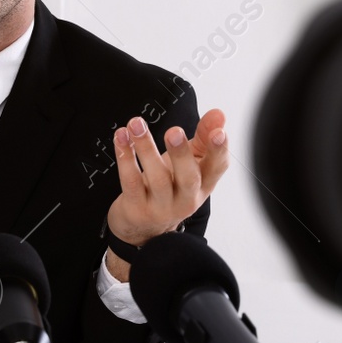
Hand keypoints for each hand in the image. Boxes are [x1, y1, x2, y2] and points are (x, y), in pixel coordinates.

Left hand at [105, 108, 229, 280]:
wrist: (143, 229)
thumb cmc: (170, 187)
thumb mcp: (191, 163)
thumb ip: (204, 136)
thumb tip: (219, 113)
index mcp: (203, 185)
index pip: (217, 167)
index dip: (219, 150)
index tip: (219, 132)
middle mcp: (186, 199)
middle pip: (189, 178)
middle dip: (182, 154)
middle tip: (174, 131)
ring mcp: (161, 207)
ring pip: (156, 178)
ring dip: (146, 148)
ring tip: (136, 124)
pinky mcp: (137, 209)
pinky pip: (131, 181)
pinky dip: (125, 157)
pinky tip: (121, 138)